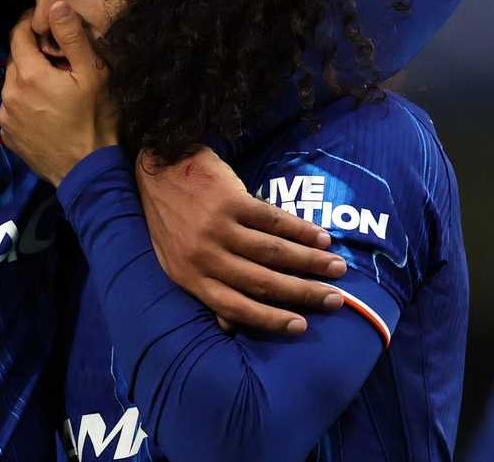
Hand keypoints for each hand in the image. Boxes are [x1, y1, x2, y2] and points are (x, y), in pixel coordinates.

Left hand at [0, 3, 118, 184]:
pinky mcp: (7, 136)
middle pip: (15, 60)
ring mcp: (5, 117)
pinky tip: (45, 110)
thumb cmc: (95, 120)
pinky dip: (24, 102)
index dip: (29, 23)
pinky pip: (12, 108)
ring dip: (27, 79)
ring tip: (52, 86)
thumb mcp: (92, 74)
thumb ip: (72, 37)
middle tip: (55, 57)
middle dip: (31, 53)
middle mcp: (9, 93)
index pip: (17, 35)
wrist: (86, 172)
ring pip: (12, 85)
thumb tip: (55, 5)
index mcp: (28, 74)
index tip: (43, 21)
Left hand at [136, 147, 346, 334]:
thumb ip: (203, 289)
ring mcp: (216, 228)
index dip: (271, 319)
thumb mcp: (175, 260)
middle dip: (303, 293)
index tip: (302, 326)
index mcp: (188, 277)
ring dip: (310, 262)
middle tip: (336, 299)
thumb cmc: (170, 219)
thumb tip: (231, 326)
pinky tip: (321, 238)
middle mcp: (202, 257)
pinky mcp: (230, 200)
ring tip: (337, 268)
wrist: (157, 167)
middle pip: (262, 282)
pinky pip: (273, 220)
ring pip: (272, 252)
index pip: (235, 307)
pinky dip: (301, 230)